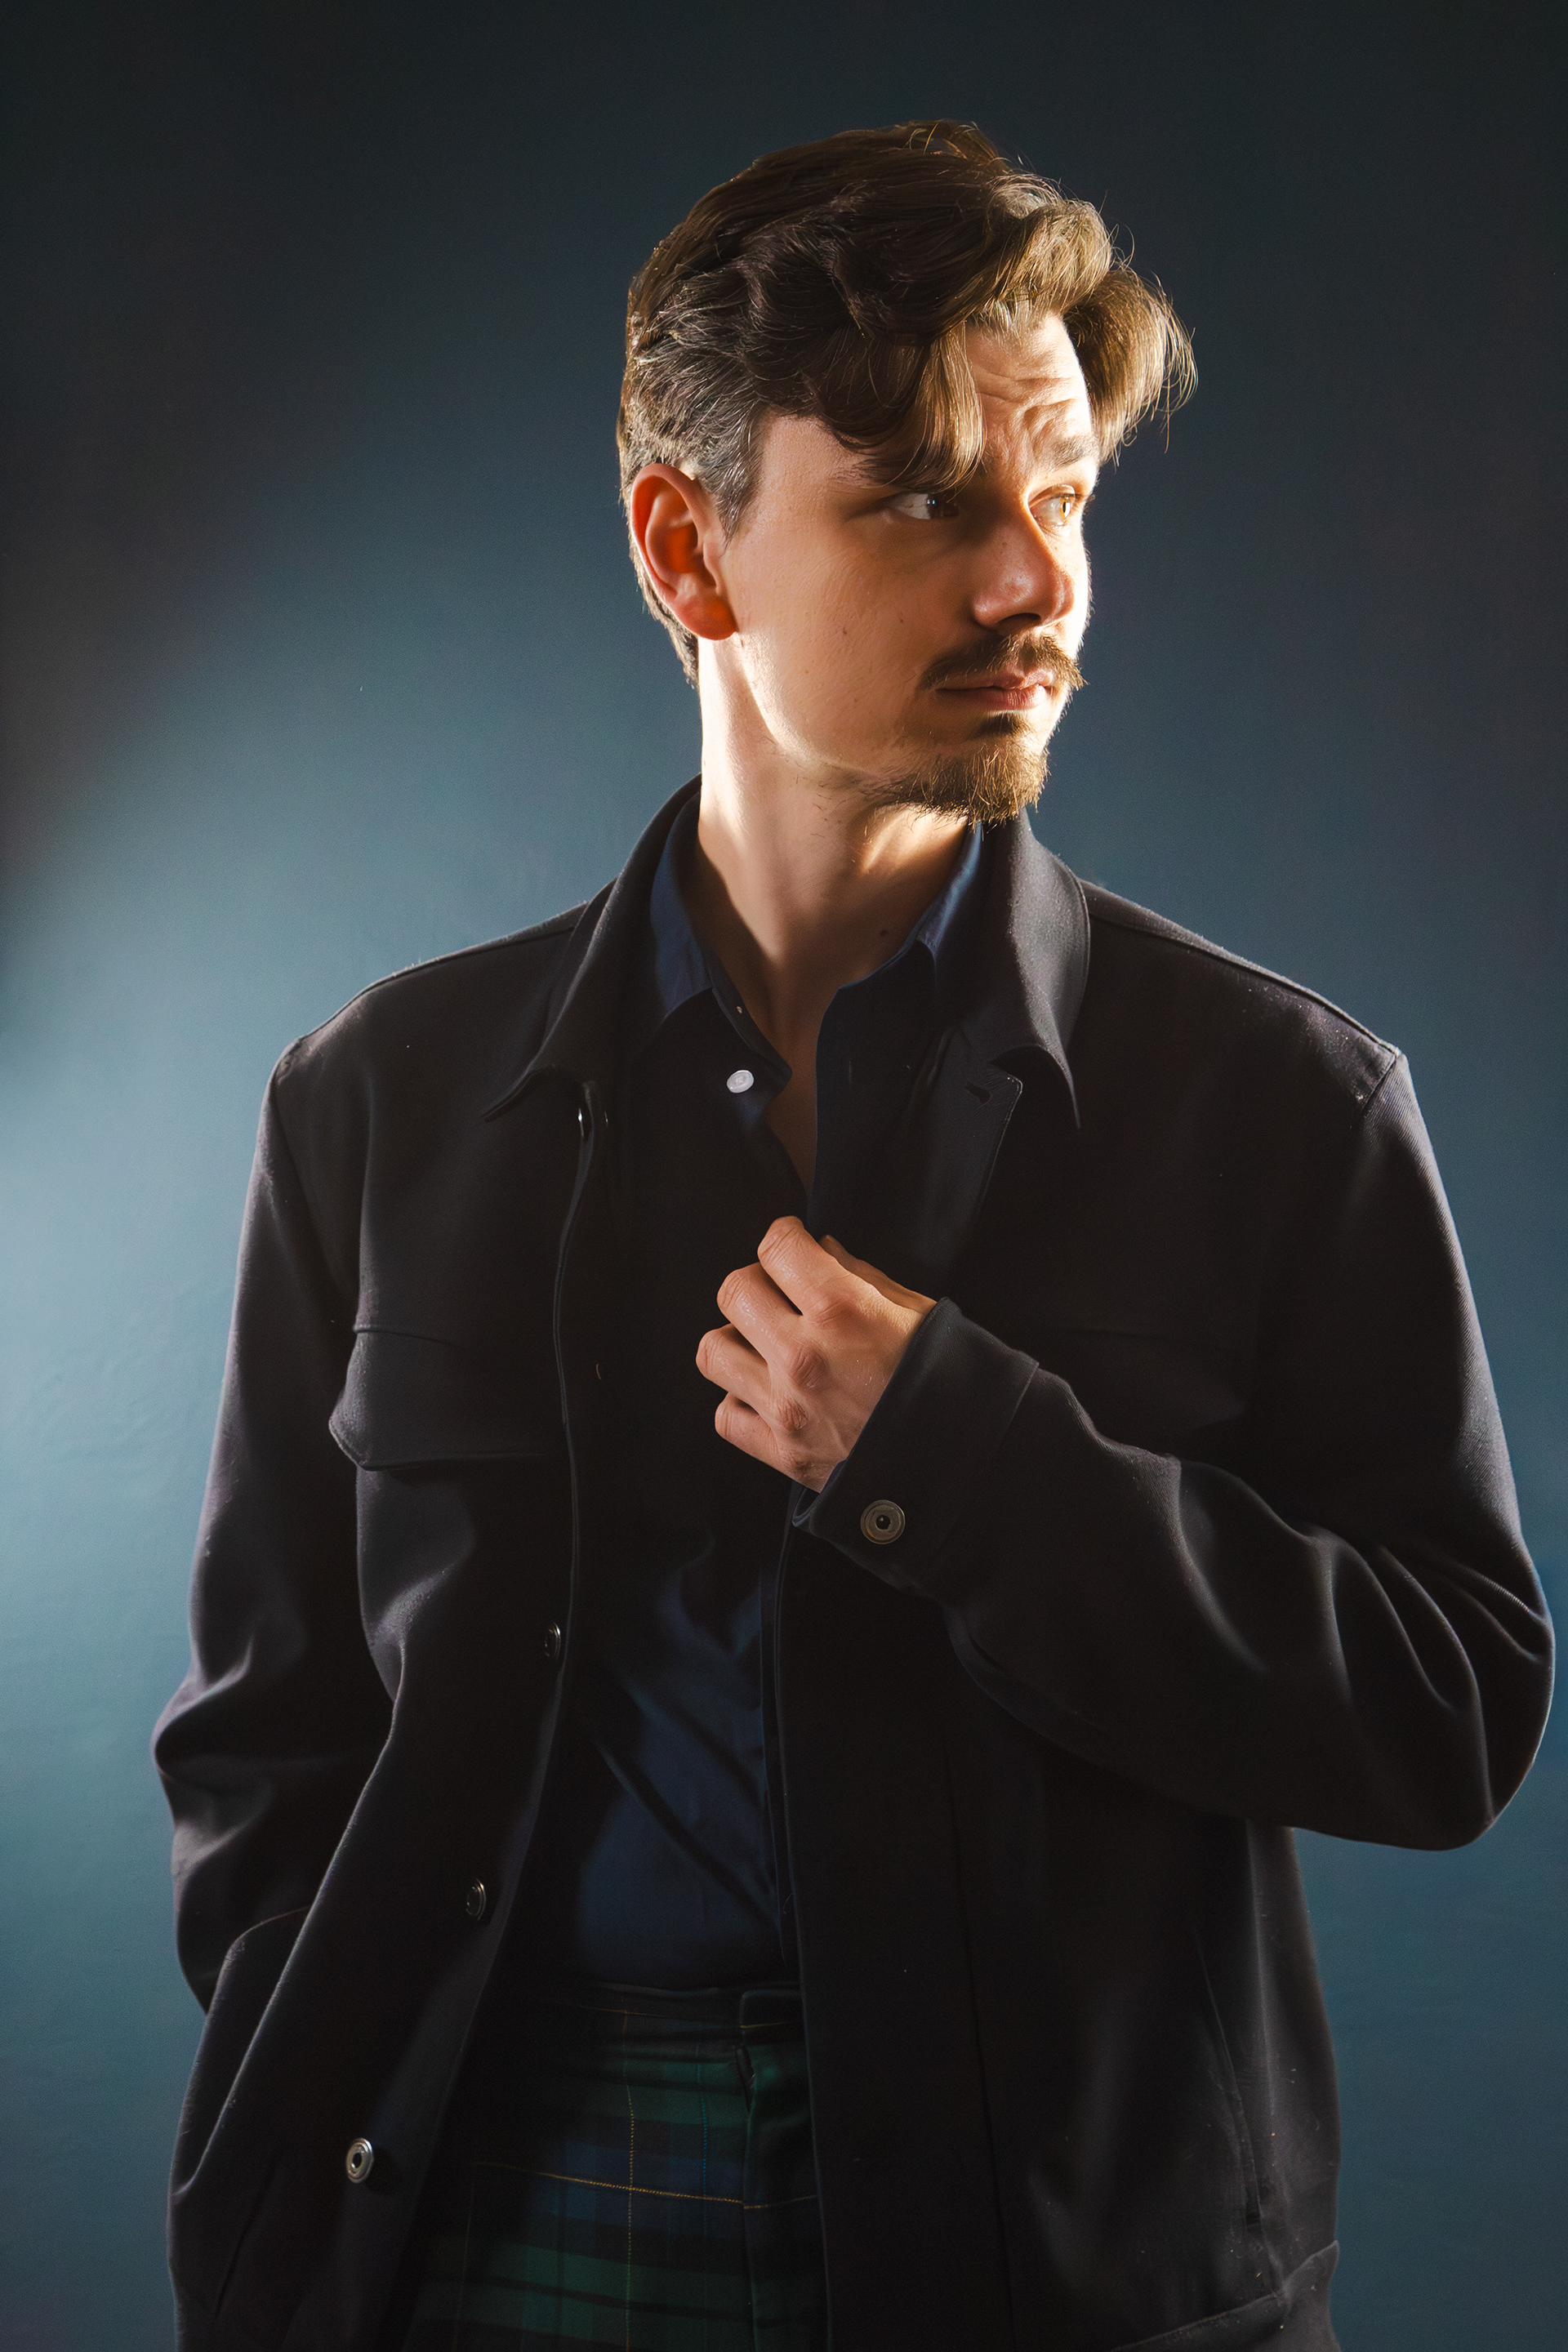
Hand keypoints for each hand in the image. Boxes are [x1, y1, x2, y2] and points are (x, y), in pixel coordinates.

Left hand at [696, 1216, 934, 1489]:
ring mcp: (787, 1407)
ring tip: (766, 1344)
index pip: (776, 1247)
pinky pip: (727, 1415)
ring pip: (714, 1351)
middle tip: (781, 1293)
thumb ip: (864, 1278)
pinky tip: (767, 1393)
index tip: (793, 1245)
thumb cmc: (950, 1384)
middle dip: (757, 1282)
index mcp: (842, 1312)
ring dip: (737, 1340)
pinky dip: (740, 1401)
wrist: (963, 1463)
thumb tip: (823, 1252)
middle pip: (734, 1292)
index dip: (785, 1238)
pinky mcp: (782, 1452)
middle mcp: (803, 1356)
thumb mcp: (919, 1314)